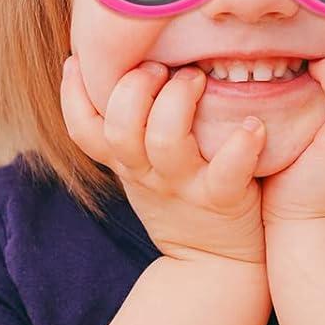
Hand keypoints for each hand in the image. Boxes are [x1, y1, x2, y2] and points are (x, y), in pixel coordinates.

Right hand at [60, 52, 267, 266]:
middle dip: (134, 87)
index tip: (78, 59)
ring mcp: (183, 186)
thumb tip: (119, 68)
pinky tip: (253, 125)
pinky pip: (227, 172)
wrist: (214, 265)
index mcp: (125, 162)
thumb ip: (130, 128)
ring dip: (178, 101)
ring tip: (197, 78)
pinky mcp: (222, 200)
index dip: (72, 94)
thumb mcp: (141, 170)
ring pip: (165, 142)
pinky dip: (241, 145)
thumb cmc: (180, 201)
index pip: (82, 129)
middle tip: (159, 67)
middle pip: (119, 129)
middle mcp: (146, 173)